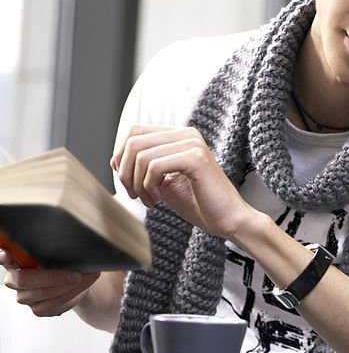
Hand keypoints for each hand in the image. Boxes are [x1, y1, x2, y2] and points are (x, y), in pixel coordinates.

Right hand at [1, 248, 99, 316]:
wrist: (76, 279)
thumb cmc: (62, 261)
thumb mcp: (58, 250)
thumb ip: (51, 246)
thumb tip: (62, 235)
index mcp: (15, 260)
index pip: (3, 258)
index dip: (4, 257)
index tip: (7, 254)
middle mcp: (15, 279)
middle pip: (25, 280)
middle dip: (54, 277)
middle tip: (77, 274)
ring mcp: (24, 296)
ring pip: (44, 294)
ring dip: (70, 287)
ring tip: (88, 277)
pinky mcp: (37, 309)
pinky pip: (53, 306)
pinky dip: (72, 296)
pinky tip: (82, 287)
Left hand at [112, 125, 251, 239]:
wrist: (230, 221)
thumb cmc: (200, 204)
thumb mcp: (165, 182)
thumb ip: (144, 167)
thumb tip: (115, 160)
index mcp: (180, 136)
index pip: (134, 131)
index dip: (121, 156)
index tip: (128, 182)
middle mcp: (187, 133)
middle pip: (133, 141)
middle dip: (126, 172)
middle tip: (135, 195)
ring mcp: (193, 144)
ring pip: (141, 155)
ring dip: (138, 183)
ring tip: (150, 200)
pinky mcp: (196, 158)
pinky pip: (154, 166)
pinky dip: (149, 186)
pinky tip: (159, 199)